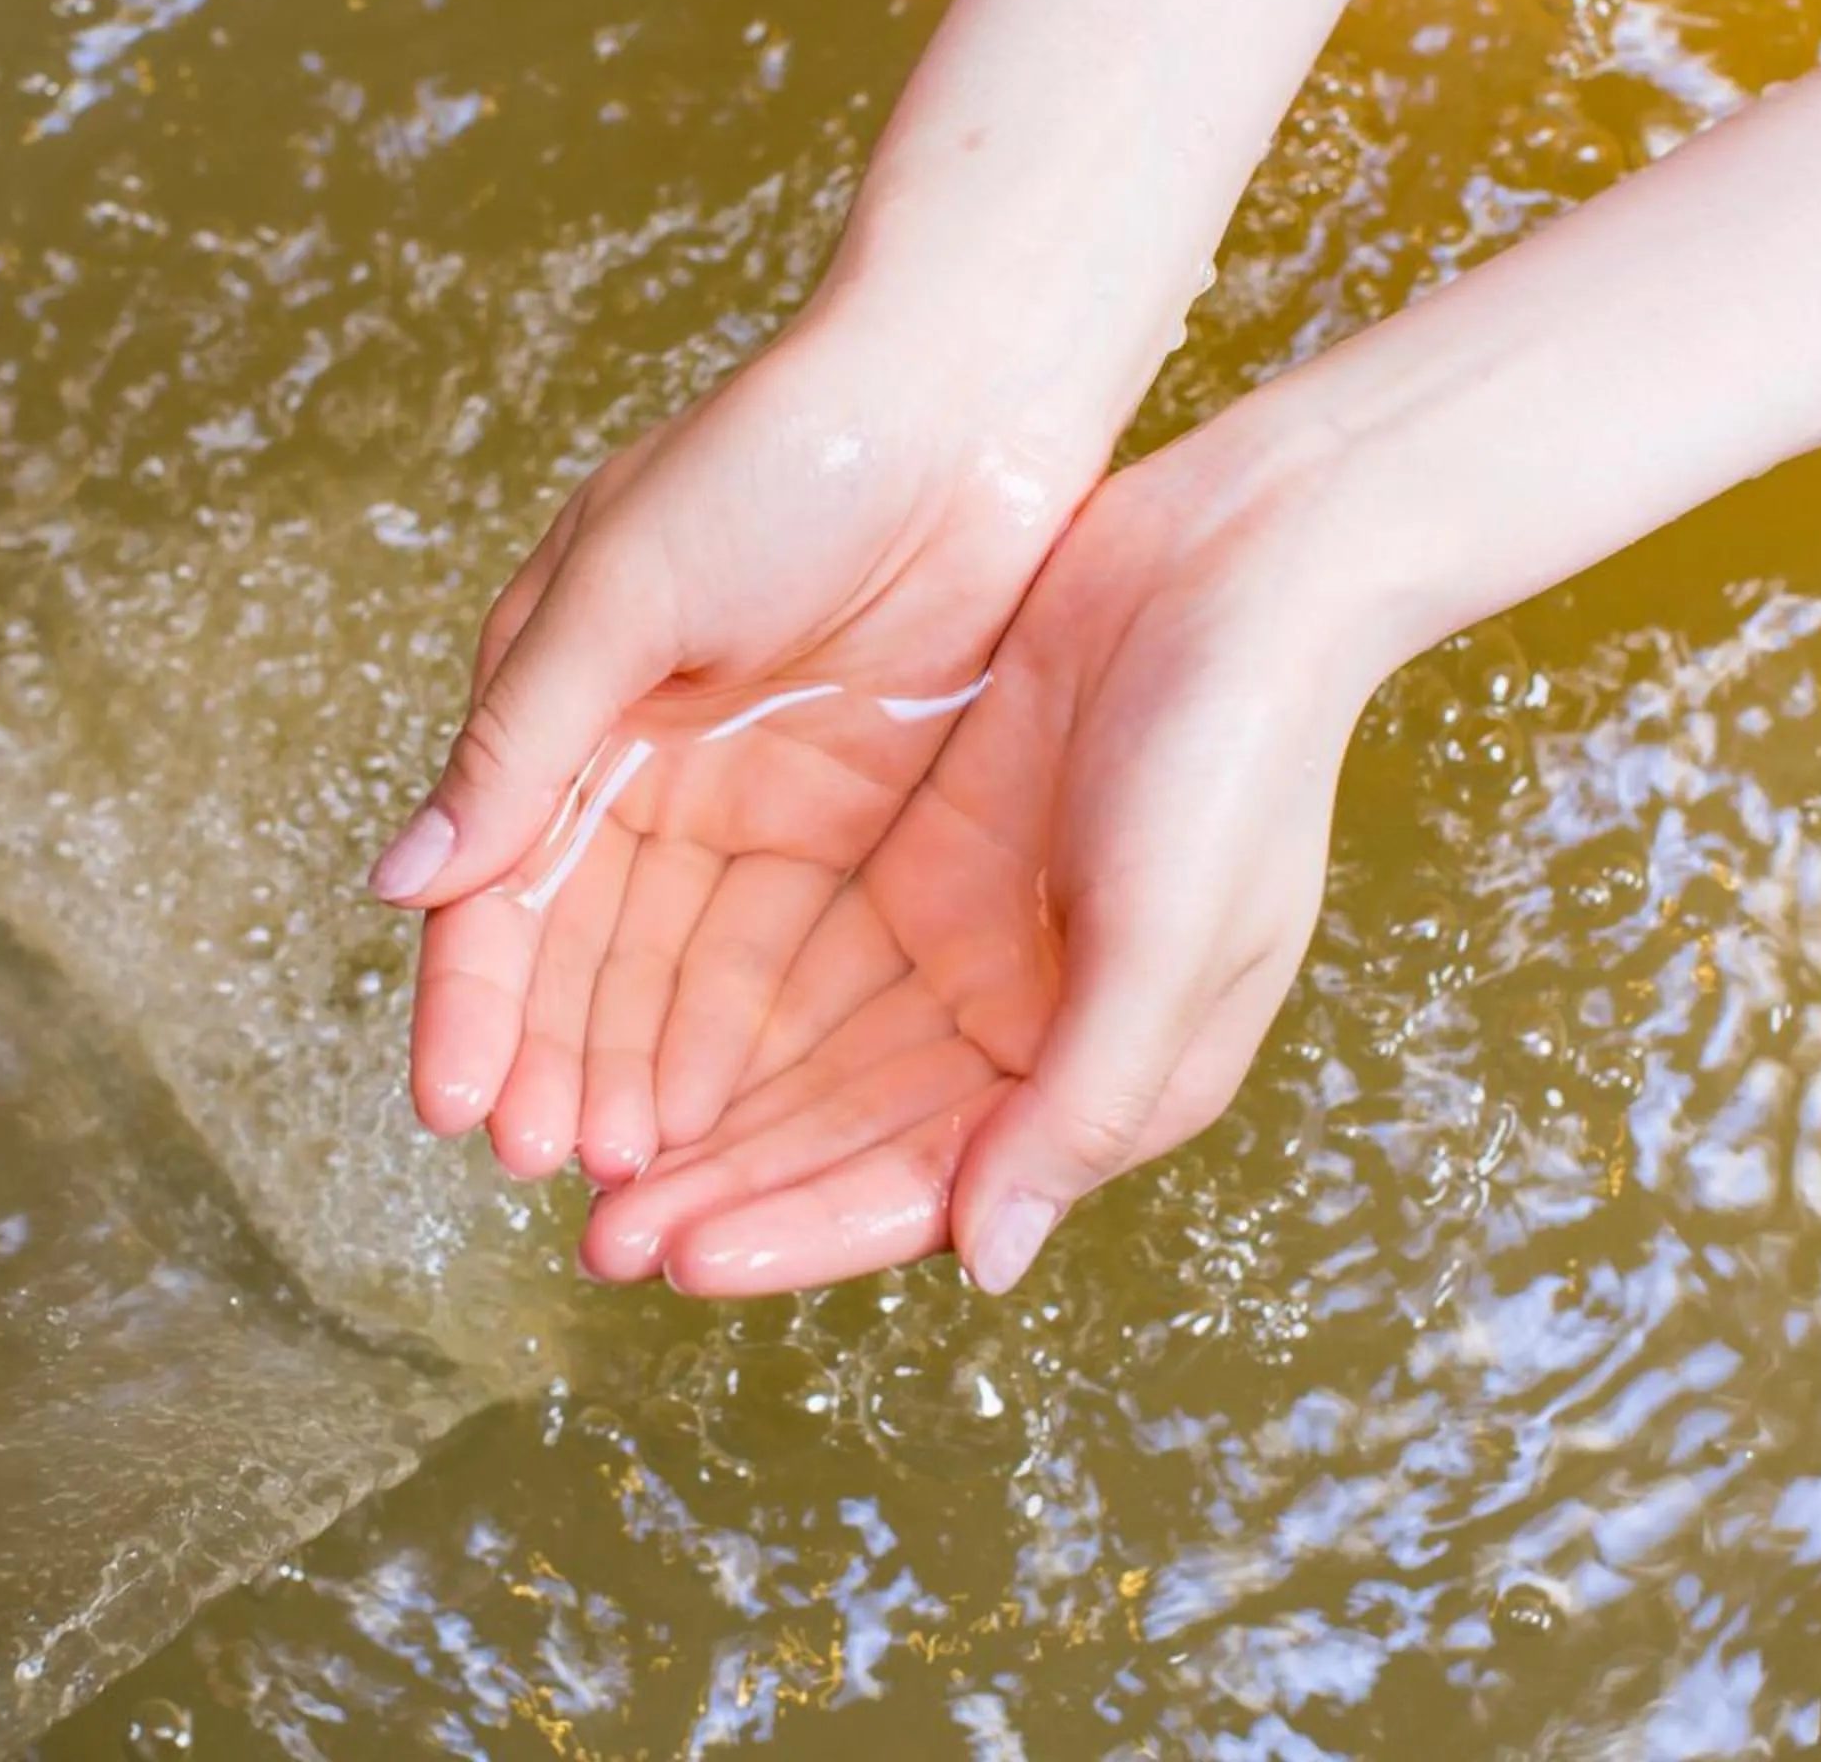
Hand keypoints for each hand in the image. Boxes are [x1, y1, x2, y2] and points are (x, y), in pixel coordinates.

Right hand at [373, 318, 1111, 1183]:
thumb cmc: (781, 453)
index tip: (459, 1113)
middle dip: (557, 1061)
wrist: (971, 391)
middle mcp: (639, 760)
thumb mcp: (628, 585)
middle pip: (580, 949)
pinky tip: (723, 1118)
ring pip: (672, 968)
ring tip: (634, 1179)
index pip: (497, 880)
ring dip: (641, 1068)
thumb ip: (522, 741)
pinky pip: (779, 951)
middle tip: (554, 1172)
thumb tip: (400, 884)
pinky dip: (740, 1034)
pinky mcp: (848, 815)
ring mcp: (745, 794)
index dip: (475, 1000)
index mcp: (562, 697)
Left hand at [577, 416, 1402, 1296]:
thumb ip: (1084, 1102)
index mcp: (1103, 1077)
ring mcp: (967, 936)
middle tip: (593, 1236)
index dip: (799, 1230)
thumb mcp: (1176, 938)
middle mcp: (1024, 1027)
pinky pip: (799, 949)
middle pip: (844, 1137)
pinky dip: (720, 994)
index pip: (924, 1190)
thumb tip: (988, 1263)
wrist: (1245, 557)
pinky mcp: (925, 851)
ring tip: (575, 1150)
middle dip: (724, 1190)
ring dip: (704, 1106)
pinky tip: (624, 1023)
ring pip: (806, 1053)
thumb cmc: (1238, 754)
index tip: (677, 1260)